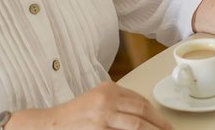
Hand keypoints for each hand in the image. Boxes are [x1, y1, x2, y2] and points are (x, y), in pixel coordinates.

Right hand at [22, 82, 171, 128]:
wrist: (50, 124)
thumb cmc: (74, 115)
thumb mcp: (97, 100)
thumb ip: (118, 102)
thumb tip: (145, 115)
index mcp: (108, 88)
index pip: (139, 99)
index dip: (155, 113)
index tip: (164, 123)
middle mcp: (106, 100)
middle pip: (142, 111)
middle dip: (159, 123)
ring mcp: (103, 116)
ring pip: (136, 124)